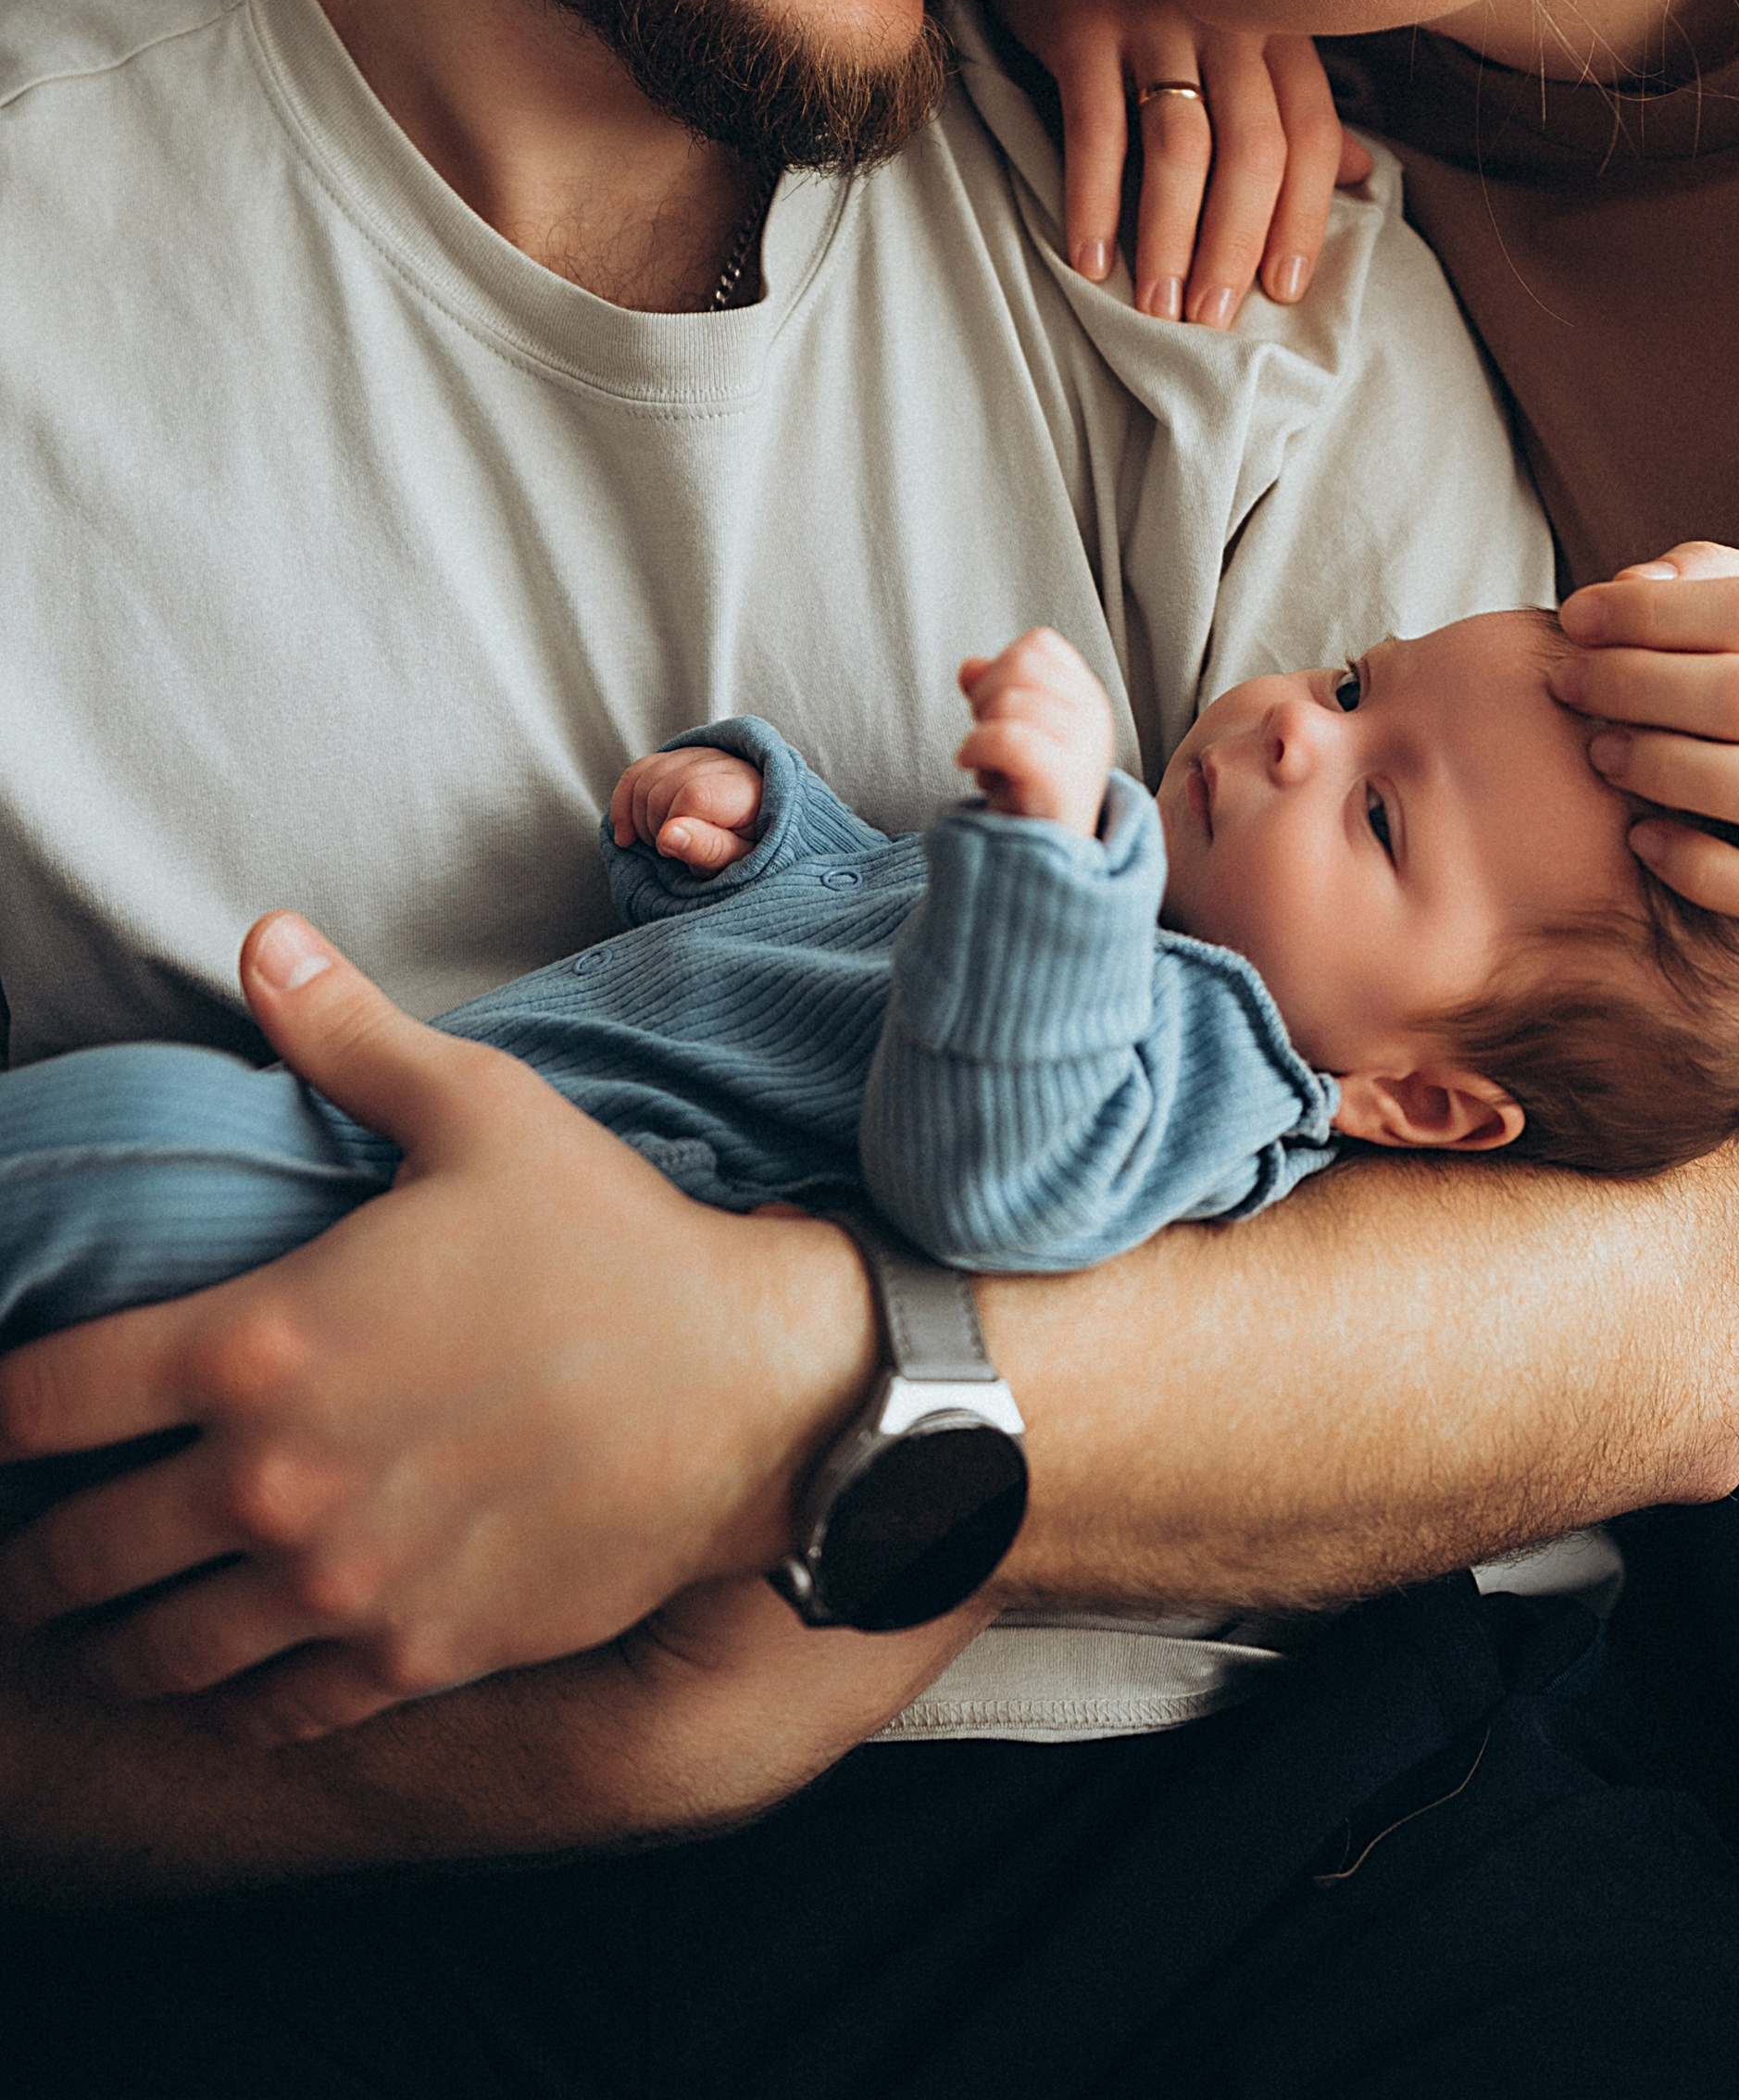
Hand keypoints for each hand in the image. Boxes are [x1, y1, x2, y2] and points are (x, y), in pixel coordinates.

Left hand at [0, 914, 876, 1737]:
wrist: (750, 1388)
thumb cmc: (613, 1237)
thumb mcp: (483, 1110)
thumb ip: (348, 1038)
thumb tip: (259, 941)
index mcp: (263, 1344)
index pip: (44, 1400)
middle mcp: (274, 1484)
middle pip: (71, 1555)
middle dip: (23, 1559)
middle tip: (18, 1553)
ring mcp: (340, 1588)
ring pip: (152, 1653)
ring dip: (105, 1642)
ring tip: (90, 1629)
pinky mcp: (411, 1659)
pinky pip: (268, 1712)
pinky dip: (223, 1701)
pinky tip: (217, 1677)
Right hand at [610, 744, 762, 871]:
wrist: (767, 823)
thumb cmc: (755, 847)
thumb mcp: (742, 860)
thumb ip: (709, 850)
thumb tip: (667, 837)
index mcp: (745, 789)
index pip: (692, 795)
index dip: (675, 829)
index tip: (679, 854)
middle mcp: (723, 762)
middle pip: (663, 786)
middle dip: (655, 827)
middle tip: (671, 855)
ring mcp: (701, 755)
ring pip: (645, 778)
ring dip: (639, 818)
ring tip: (659, 844)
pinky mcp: (681, 757)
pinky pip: (638, 771)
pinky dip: (624, 802)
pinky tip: (627, 833)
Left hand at [956, 627, 1115, 835]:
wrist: (1047, 863)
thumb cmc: (1030, 795)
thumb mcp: (1015, 733)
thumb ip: (995, 693)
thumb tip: (969, 666)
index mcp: (1086, 698)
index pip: (1038, 646)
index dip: (1003, 668)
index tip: (995, 710)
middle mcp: (1092, 716)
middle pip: (1021, 663)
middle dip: (987, 695)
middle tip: (986, 735)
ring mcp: (1083, 746)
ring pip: (1009, 701)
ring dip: (980, 731)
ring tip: (987, 763)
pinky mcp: (1063, 777)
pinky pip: (1006, 737)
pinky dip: (977, 749)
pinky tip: (975, 769)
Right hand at [964, 0, 1368, 323]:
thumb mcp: (1227, 38)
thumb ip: (1288, 104)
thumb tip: (1358, 171)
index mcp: (1272, 27)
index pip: (1308, 134)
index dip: (1303, 218)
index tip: (1284, 291)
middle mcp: (1225, 17)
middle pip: (1253, 147)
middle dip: (1236, 243)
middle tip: (1213, 318)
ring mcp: (1154, 16)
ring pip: (1181, 143)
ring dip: (1171, 235)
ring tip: (1158, 305)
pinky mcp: (1083, 23)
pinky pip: (1095, 127)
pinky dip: (1094, 201)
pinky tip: (1090, 259)